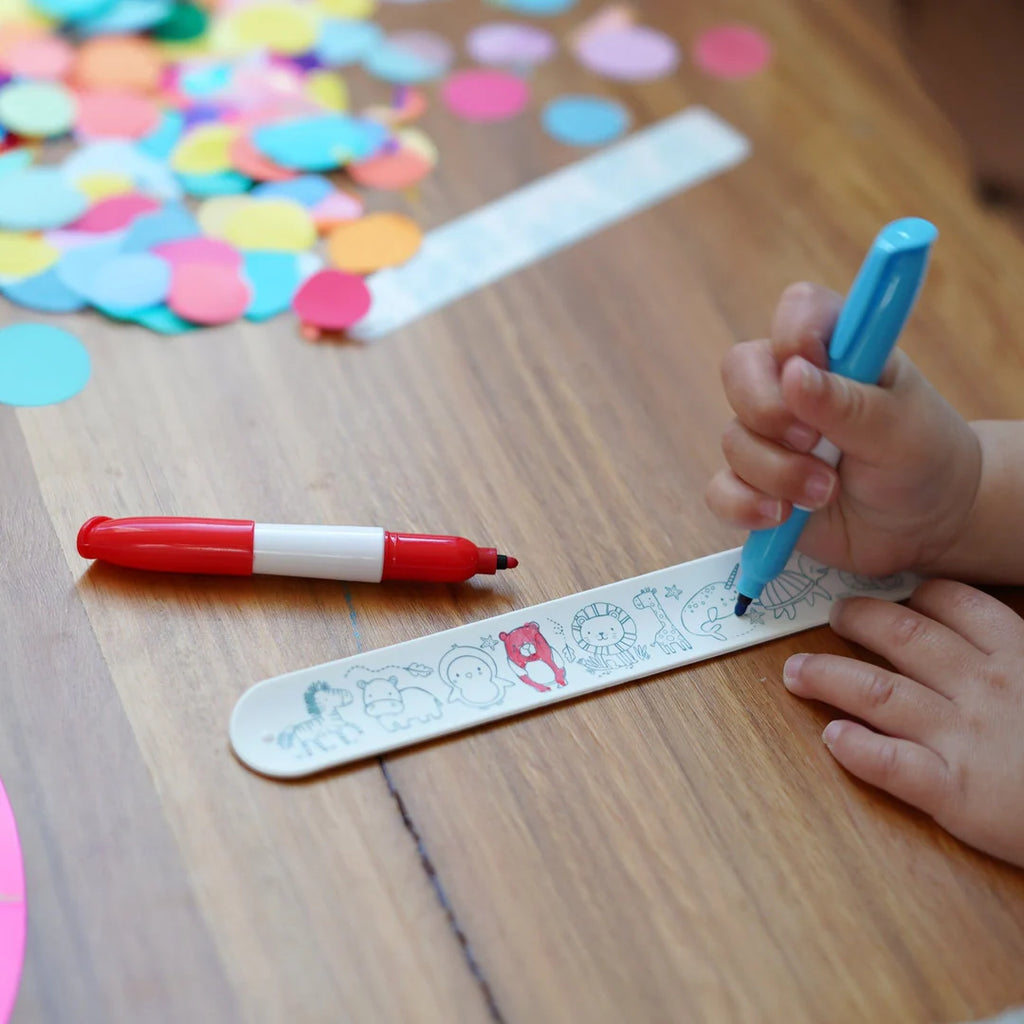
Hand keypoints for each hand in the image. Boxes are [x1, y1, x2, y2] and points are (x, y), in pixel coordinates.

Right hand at [705, 281, 981, 575]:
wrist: (924, 524)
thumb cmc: (921, 458)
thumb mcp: (898, 429)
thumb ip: (847, 403)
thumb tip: (793, 374)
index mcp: (837, 349)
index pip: (797, 309)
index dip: (795, 333)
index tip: (811, 366)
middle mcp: (791, 385)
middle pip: (739, 370)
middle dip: (768, 412)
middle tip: (812, 441)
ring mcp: (768, 435)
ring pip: (734, 440)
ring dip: (779, 473)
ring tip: (827, 492)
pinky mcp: (754, 484)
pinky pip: (721, 491)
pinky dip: (747, 507)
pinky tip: (785, 516)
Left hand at [783, 580, 1023, 867]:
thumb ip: (1022, 657)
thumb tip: (988, 639)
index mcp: (1019, 656)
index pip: (954, 605)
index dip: (916, 597)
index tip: (895, 596)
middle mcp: (984, 687)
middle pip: (903, 637)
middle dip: (858, 621)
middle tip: (834, 616)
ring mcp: (965, 739)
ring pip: (878, 692)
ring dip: (828, 677)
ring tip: (797, 672)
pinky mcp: (956, 793)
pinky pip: (893, 764)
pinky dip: (857, 748)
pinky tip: (832, 737)